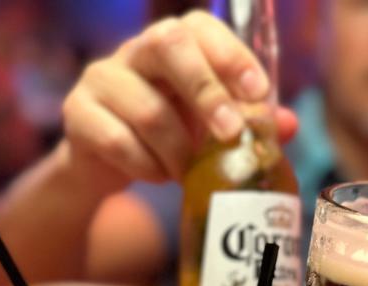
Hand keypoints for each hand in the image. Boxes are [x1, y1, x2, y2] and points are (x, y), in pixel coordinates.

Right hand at [61, 10, 297, 191]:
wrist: (105, 164)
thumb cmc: (168, 136)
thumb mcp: (209, 128)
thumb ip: (249, 122)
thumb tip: (290, 125)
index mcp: (172, 42)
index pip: (200, 27)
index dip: (231, 55)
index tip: (257, 92)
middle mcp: (134, 50)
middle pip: (169, 44)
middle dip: (206, 91)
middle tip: (229, 132)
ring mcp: (101, 78)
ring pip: (148, 110)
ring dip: (178, 151)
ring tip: (190, 173)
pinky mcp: (78, 114)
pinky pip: (118, 142)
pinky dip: (147, 167)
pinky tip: (158, 176)